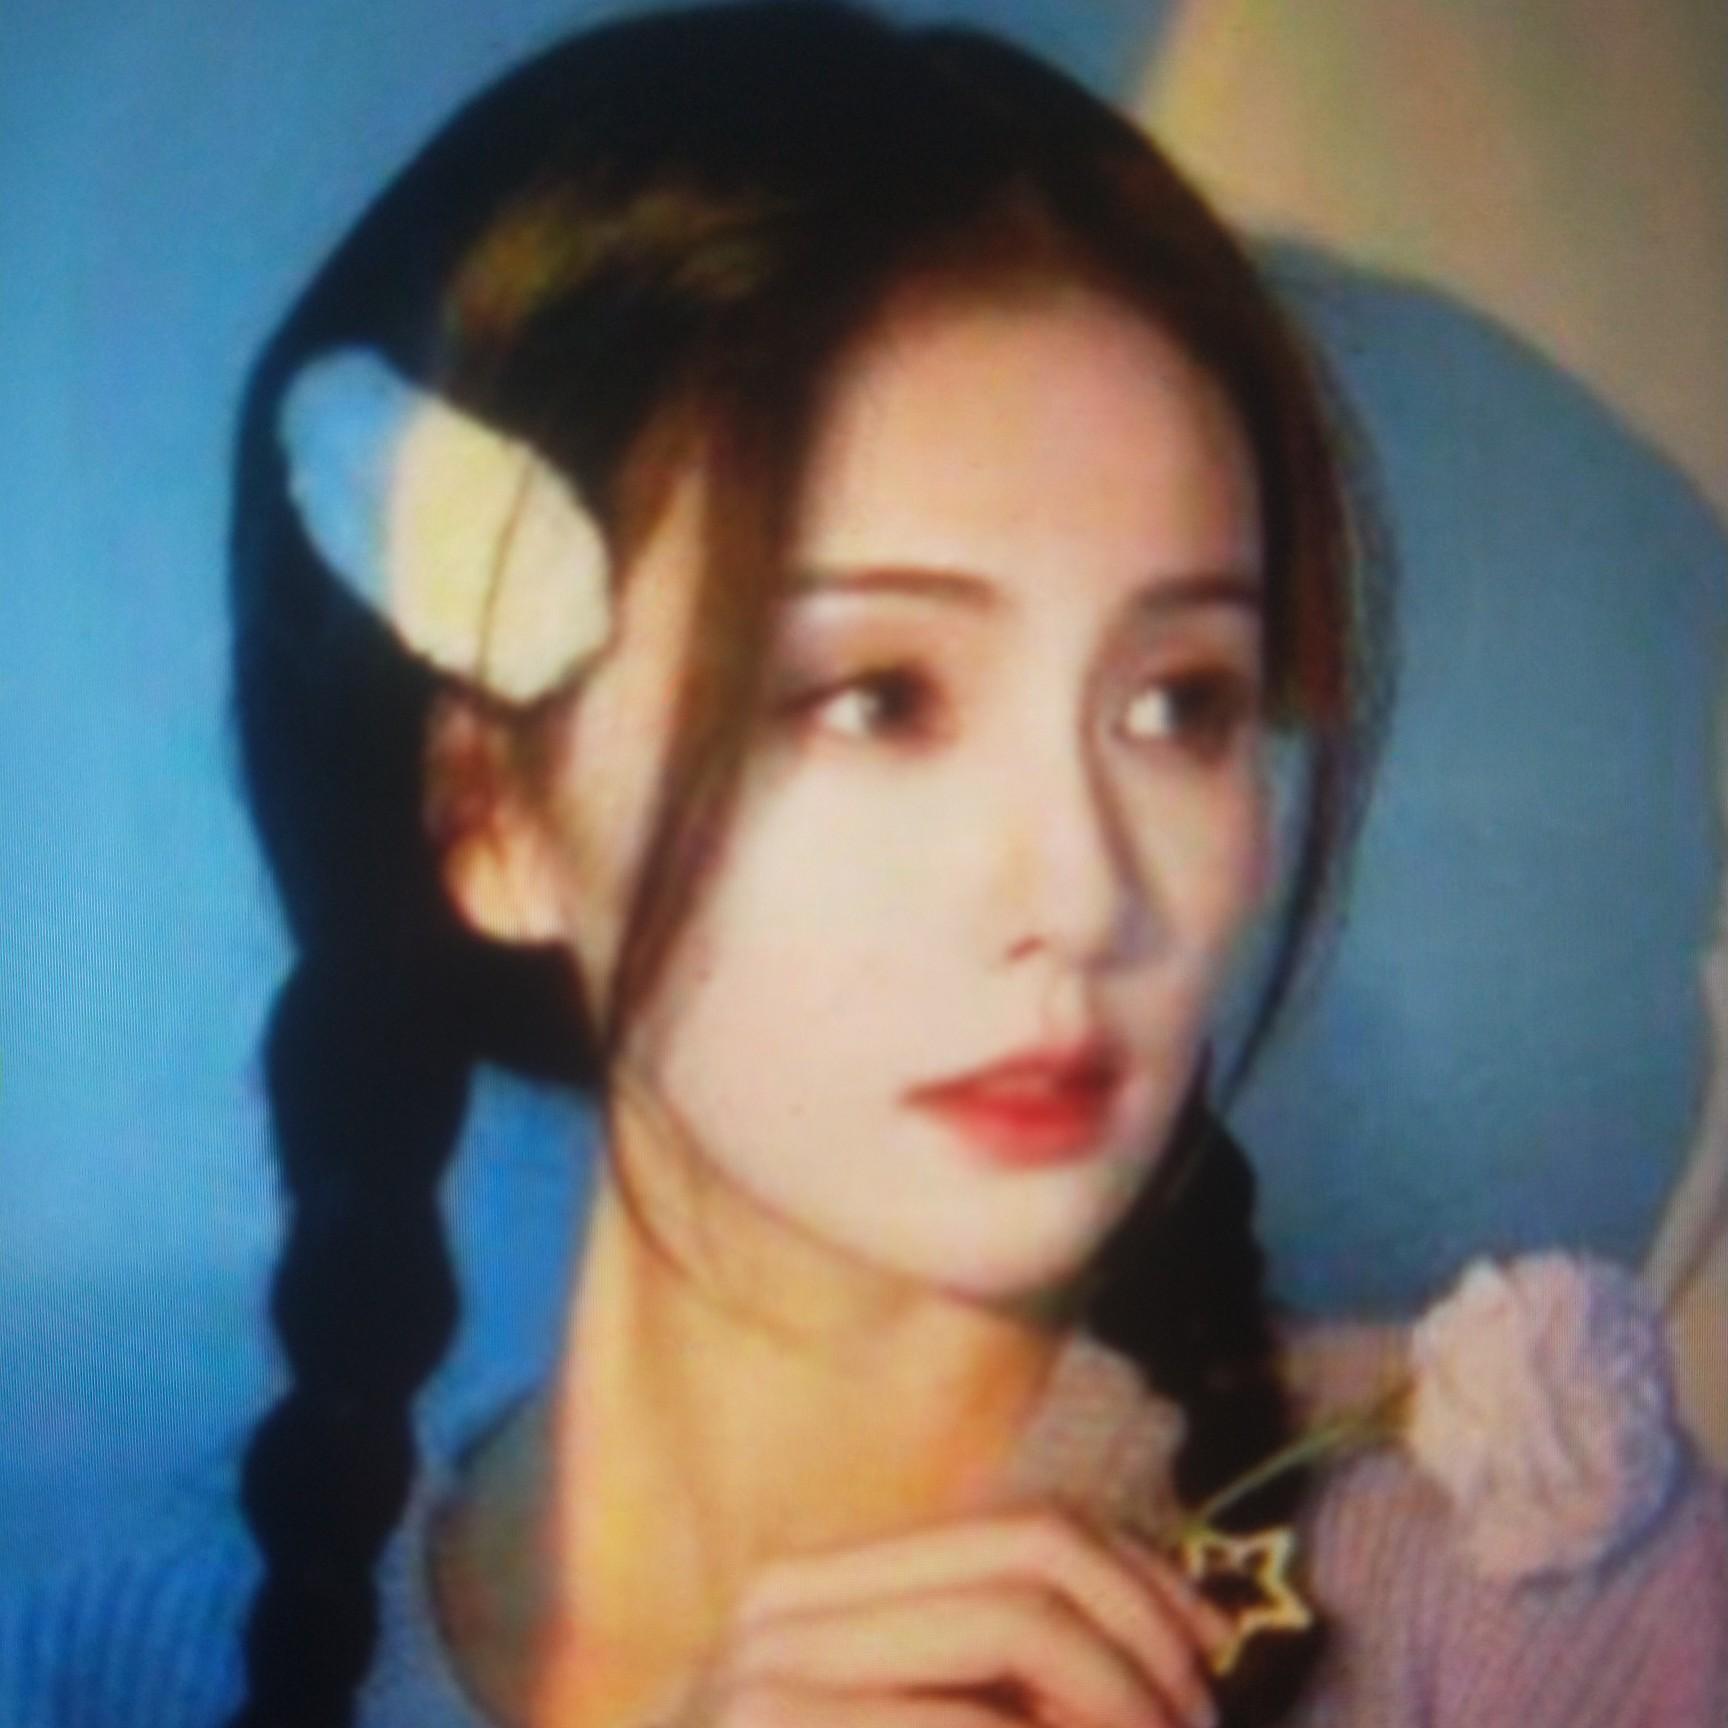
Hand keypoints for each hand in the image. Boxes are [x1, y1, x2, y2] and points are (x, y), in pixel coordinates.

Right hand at [665, 1502, 1232, 1727]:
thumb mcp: (895, 1720)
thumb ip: (980, 1679)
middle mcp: (786, 1605)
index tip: (1213, 1649)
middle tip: (1204, 1723)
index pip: (1019, 1526)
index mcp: (819, 1584)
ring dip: (1119, 1697)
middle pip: (1026, 1557)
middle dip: (1145, 1637)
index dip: (1139, 1574)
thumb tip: (1163, 1629)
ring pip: (1012, 1626)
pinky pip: (967, 1725)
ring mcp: (766, 1678)